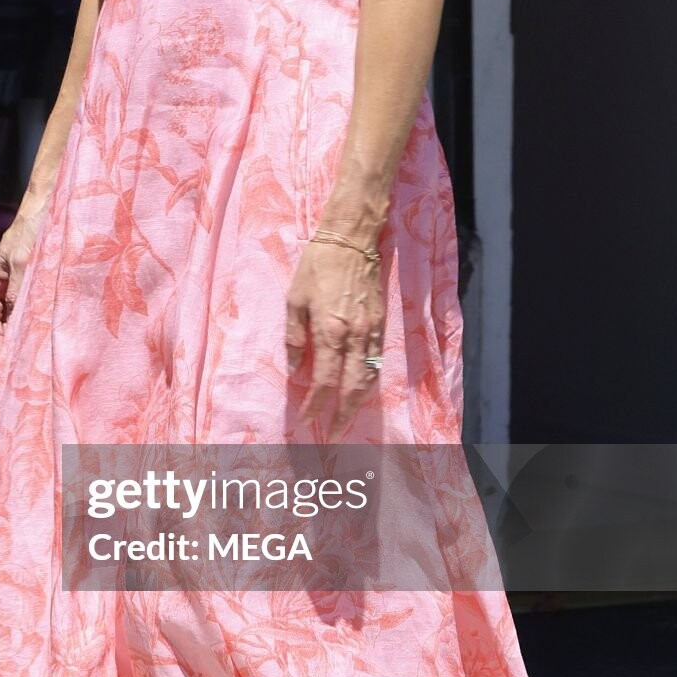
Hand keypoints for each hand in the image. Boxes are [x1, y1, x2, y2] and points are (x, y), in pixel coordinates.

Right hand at [0, 199, 49, 355]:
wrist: (54, 201)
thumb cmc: (32, 227)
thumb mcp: (23, 262)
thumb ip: (18, 293)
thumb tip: (16, 325)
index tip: (6, 356)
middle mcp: (10, 283)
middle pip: (8, 318)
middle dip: (15, 338)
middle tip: (28, 360)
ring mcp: (28, 280)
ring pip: (27, 312)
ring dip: (33, 328)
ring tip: (44, 347)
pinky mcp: (46, 277)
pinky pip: (43, 301)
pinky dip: (48, 314)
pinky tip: (59, 325)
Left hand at [286, 232, 384, 440]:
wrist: (353, 241)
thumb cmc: (318, 266)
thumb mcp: (295, 298)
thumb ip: (295, 337)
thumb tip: (296, 370)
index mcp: (330, 331)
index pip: (325, 380)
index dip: (317, 404)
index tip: (308, 418)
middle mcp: (355, 336)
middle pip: (352, 388)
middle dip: (343, 415)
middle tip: (335, 435)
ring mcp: (372, 332)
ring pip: (369, 378)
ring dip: (358, 403)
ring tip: (347, 419)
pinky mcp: (381, 325)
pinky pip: (377, 363)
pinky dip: (369, 382)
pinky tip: (361, 391)